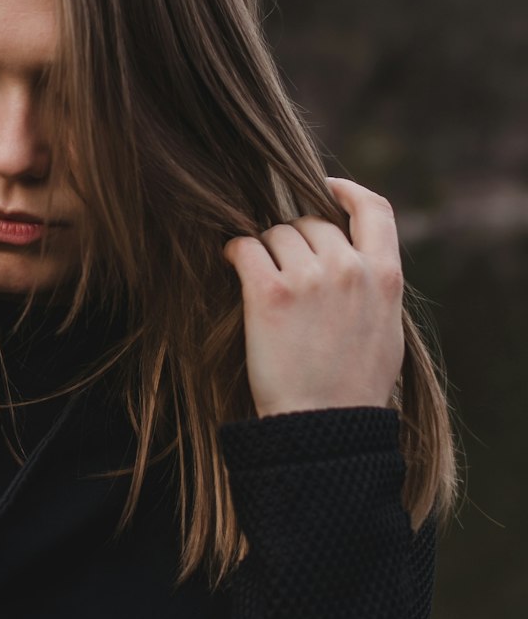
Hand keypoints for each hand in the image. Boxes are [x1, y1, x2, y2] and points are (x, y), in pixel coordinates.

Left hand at [222, 177, 404, 417]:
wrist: (325, 429)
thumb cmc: (354, 389)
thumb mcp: (387, 332)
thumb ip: (376, 289)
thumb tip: (359, 261)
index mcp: (385, 277)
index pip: (375, 208)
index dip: (347, 191)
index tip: (325, 188)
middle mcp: (349, 269)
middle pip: (311, 222)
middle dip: (293, 239)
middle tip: (281, 269)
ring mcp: (309, 280)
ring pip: (276, 233)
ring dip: (265, 250)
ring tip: (262, 281)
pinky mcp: (269, 294)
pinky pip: (245, 248)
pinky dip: (235, 251)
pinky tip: (232, 263)